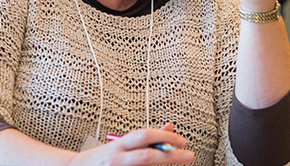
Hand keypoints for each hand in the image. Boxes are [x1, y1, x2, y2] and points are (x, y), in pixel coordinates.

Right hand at [69, 124, 192, 165]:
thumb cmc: (101, 158)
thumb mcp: (121, 145)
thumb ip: (144, 140)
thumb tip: (169, 128)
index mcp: (118, 145)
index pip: (144, 136)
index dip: (164, 137)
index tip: (181, 141)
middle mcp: (117, 158)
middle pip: (147, 156)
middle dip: (170, 156)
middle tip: (189, 155)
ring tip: (177, 160)